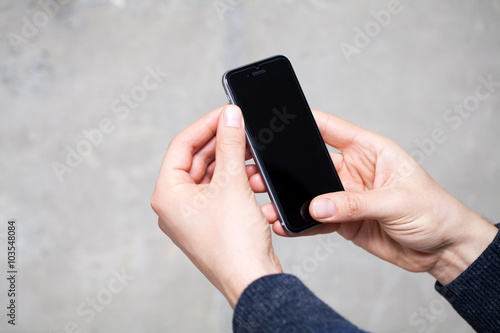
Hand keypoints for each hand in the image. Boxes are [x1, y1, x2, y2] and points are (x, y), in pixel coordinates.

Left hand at [151, 105, 281, 306]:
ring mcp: (193, 214)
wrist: (253, 281)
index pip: (182, 145)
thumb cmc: (234, 244)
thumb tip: (230, 116)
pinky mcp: (211, 221)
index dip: (205, 124)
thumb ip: (231, 145)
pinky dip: (237, 180)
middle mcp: (176, 204)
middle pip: (197, 158)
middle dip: (222, 143)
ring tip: (252, 155)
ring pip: (211, 174)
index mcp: (168, 194)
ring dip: (233, 162)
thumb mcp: (232, 184)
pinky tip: (254, 177)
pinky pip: (221, 190)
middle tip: (242, 127)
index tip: (227, 112)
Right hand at [253, 110, 496, 284]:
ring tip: (266, 203)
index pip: (331, 129)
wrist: (443, 249)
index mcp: (369, 151)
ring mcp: (346, 196)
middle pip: (311, 163)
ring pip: (309, 193)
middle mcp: (354, 170)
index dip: (305, 122)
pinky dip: (300, 223)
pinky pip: (316, 220)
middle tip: (259, 172)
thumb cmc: (435, 211)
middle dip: (285, 168)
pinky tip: (284, 224)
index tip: (277, 120)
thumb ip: (355, 203)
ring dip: (287, 197)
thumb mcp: (396, 201)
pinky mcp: (344, 221)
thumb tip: (318, 206)